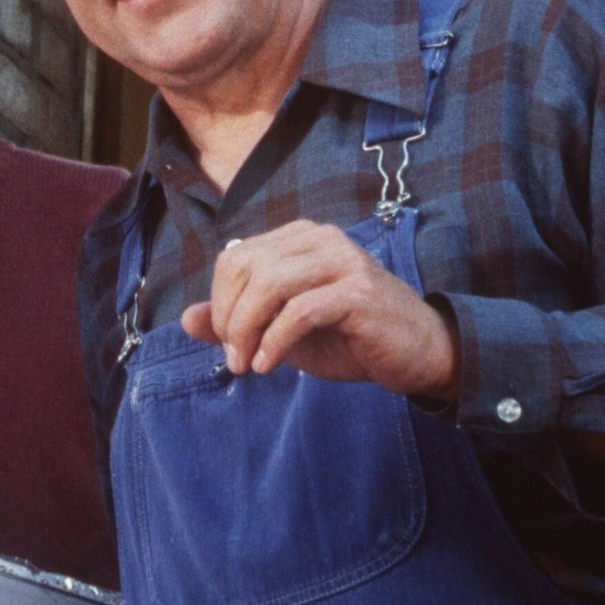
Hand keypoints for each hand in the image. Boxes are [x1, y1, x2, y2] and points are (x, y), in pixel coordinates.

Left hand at [181, 221, 457, 399]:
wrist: (419, 354)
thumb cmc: (350, 339)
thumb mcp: (282, 332)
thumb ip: (235, 322)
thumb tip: (185, 318)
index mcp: (300, 239)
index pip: (235, 257)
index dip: (220, 301)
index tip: (227, 342)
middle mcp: (321, 240)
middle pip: (245, 266)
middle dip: (229, 316)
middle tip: (234, 357)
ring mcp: (343, 261)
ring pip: (268, 283)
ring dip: (247, 330)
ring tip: (247, 364)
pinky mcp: (359, 292)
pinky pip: (300, 310)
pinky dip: (275, 340)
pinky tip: (269, 365)